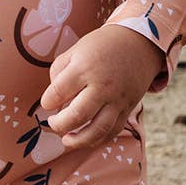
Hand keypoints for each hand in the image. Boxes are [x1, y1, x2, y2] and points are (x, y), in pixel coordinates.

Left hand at [38, 24, 162, 150]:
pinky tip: (85, 138)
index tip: (47, 103)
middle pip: (78, 115)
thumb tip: (53, 99)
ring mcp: (117, 99)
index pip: (58, 92)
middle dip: (59, 125)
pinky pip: (113, 131)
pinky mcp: (127, 108)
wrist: (138, 44)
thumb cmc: (101, 47)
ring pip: (97, 130)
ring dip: (78, 141)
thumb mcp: (75, 50)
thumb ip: (58, 72)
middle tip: (53, 122)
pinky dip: (98, 140)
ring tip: (66, 140)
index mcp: (85, 68)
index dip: (47, 102)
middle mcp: (102, 86)